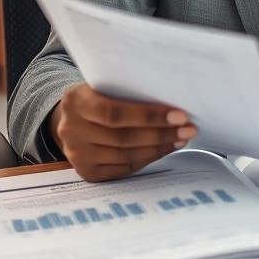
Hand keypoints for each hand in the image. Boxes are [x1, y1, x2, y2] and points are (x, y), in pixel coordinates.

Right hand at [50, 83, 197, 182]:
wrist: (69, 119)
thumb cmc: (97, 97)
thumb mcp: (103, 86)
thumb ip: (127, 92)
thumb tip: (171, 101)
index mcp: (75, 102)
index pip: (115, 113)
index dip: (149, 116)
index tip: (179, 115)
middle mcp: (71, 130)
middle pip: (123, 138)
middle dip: (161, 134)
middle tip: (188, 129)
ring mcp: (77, 155)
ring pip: (126, 155)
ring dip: (159, 148)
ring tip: (181, 139)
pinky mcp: (87, 172)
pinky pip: (124, 169)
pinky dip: (147, 159)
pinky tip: (163, 149)